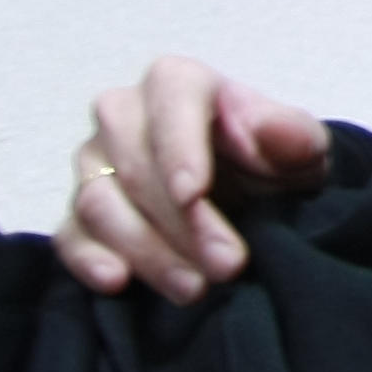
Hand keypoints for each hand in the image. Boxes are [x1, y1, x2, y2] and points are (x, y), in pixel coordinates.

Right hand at [55, 56, 331, 304]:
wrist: (256, 200)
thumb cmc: (274, 163)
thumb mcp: (302, 149)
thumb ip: (293, 134)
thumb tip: (268, 128)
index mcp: (178, 83)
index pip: (170, 102)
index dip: (179, 149)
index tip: (196, 195)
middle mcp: (124, 116)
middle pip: (136, 165)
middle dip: (182, 222)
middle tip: (227, 264)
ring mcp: (94, 167)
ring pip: (99, 204)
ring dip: (147, 251)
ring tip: (194, 287)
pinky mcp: (78, 215)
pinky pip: (69, 236)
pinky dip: (88, 260)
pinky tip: (118, 281)